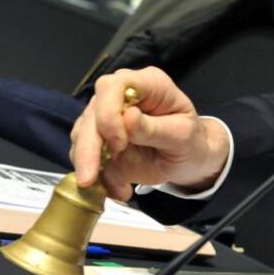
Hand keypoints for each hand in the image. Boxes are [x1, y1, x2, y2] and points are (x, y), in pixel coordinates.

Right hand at [69, 67, 229, 200]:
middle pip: (92, 113)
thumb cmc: (191, 142)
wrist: (188, 160)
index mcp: (148, 84)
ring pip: (82, 135)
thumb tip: (128, 117)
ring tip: (116, 188)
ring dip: (89, 165)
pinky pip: (85, 155)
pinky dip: (97, 177)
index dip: (108, 113)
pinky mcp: (99, 139)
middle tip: (91, 178)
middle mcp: (122, 95)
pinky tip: (119, 190)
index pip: (113, 86)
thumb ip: (155, 129)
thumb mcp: (182, 137)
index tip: (119, 144)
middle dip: (88, 148)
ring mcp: (107, 116)